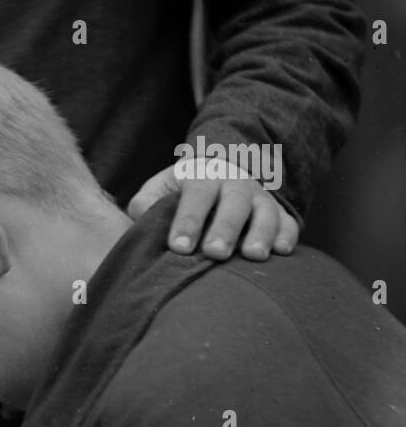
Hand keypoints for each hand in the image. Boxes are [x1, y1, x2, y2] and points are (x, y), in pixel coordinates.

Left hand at [127, 163, 297, 261]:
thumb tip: (140, 221)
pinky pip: (288, 222)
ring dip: (261, 233)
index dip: (187, 221)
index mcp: (203, 177)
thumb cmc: (182, 191)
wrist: (220, 170)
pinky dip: (287, 236)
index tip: (178, 247)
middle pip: (234, 203)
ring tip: (253, 256)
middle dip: (225, 228)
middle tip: (215, 253)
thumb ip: (147, 203)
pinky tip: (282, 252)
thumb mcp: (160, 188)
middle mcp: (235, 184)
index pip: (196, 196)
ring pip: (266, 212)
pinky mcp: (279, 213)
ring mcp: (260, 198)